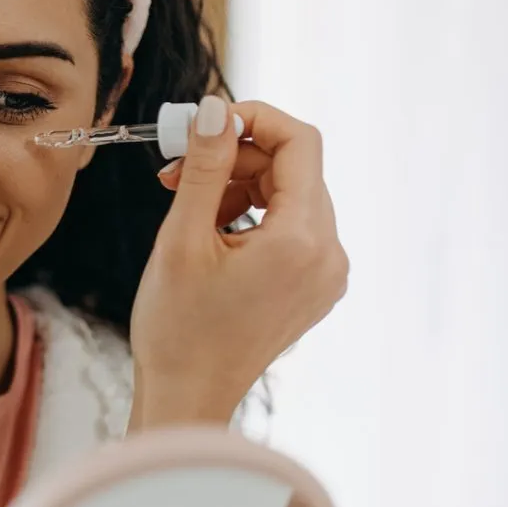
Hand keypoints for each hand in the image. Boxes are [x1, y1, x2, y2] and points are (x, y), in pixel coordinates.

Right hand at [129, 97, 349, 427]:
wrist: (189, 397)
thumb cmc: (179, 330)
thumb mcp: (182, 239)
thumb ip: (206, 167)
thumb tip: (217, 109)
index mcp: (301, 241)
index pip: (299, 142)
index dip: (253, 120)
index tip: (206, 125)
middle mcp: (329, 255)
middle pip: (296, 169)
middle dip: (238, 158)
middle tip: (180, 169)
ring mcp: (327, 274)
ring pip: (293, 196)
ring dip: (242, 186)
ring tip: (190, 206)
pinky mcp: (315, 287)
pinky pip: (294, 228)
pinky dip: (255, 216)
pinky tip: (213, 233)